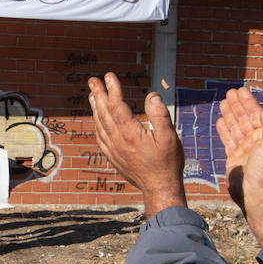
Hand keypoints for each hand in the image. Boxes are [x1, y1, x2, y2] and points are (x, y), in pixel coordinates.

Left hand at [87, 73, 185, 216]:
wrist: (159, 188)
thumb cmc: (167, 163)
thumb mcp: (170, 137)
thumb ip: (160, 115)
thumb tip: (151, 95)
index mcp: (130, 133)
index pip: (117, 105)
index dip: (112, 89)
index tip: (109, 75)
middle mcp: (118, 141)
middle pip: (104, 112)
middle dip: (98, 94)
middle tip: (93, 80)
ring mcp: (113, 150)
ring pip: (99, 124)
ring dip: (95, 108)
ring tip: (92, 95)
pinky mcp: (113, 157)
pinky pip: (100, 137)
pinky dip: (97, 125)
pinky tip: (97, 120)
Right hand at [214, 87, 262, 243]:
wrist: (256, 196)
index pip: (256, 114)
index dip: (248, 101)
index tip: (240, 90)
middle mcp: (255, 141)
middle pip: (244, 118)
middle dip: (237, 105)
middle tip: (229, 92)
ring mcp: (244, 150)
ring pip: (235, 127)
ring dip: (229, 114)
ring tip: (223, 102)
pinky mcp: (234, 158)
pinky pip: (228, 140)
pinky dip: (224, 130)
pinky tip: (220, 121)